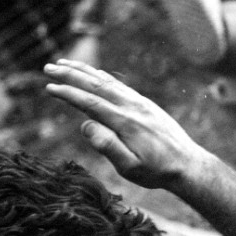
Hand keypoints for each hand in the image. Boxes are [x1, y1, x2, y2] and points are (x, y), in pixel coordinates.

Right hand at [43, 60, 210, 189]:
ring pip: (107, 81)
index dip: (68, 94)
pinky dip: (101, 76)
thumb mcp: (130, 168)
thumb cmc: (156, 171)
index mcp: (125, 122)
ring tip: (64, 63)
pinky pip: (118, 84)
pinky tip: (93, 73)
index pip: (90, 103)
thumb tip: (86, 125)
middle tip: (48, 67)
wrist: (187, 164)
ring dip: (84, 71)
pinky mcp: (144, 104)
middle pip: (96, 85)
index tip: (49, 87)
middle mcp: (132, 106)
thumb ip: (108, 146)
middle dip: (70, 75)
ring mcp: (139, 102)